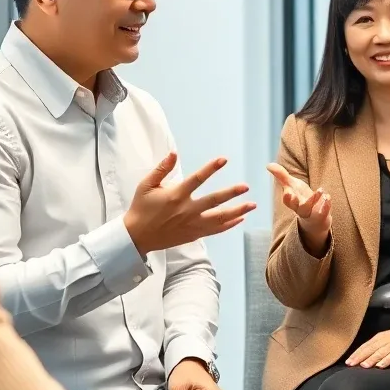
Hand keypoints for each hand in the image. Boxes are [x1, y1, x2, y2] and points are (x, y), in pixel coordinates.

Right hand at [125, 154, 255, 255]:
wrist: (137, 236)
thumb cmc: (141, 208)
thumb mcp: (146, 185)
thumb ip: (161, 169)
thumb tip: (174, 153)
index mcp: (176, 195)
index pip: (197, 179)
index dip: (211, 168)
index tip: (224, 159)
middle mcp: (186, 210)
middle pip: (213, 201)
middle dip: (231, 193)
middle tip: (245, 186)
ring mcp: (192, 224)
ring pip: (219, 218)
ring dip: (237, 211)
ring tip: (252, 205)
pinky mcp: (193, 235)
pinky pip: (215, 230)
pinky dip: (229, 225)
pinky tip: (240, 218)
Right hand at [267, 162, 331, 256]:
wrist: (315, 217)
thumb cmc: (300, 198)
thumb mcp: (292, 185)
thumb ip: (281, 175)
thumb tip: (268, 165)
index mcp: (292, 202)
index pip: (287, 202)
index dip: (287, 198)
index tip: (287, 192)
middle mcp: (301, 209)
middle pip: (298, 208)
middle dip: (296, 203)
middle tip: (294, 195)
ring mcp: (312, 213)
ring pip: (312, 210)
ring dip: (315, 200)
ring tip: (320, 189)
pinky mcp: (322, 215)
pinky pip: (324, 212)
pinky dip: (326, 205)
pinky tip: (327, 196)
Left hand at [345, 312, 389, 368]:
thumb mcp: (384, 337)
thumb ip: (373, 347)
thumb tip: (358, 357)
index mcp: (381, 339)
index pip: (366, 347)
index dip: (357, 355)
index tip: (348, 363)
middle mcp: (388, 343)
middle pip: (375, 351)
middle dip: (365, 358)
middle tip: (356, 365)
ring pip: (388, 354)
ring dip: (381, 360)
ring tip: (374, 366)